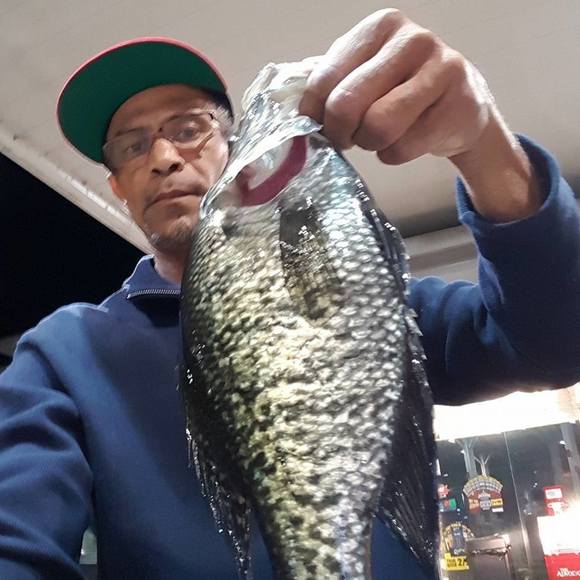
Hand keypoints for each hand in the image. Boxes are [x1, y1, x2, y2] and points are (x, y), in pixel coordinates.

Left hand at [299, 9, 495, 162]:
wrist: (461, 107)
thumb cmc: (402, 90)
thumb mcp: (364, 73)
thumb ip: (328, 81)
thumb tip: (286, 103)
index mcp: (379, 27)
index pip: (323, 78)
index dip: (314, 114)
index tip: (320, 125)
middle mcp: (411, 40)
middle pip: (346, 104)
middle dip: (340, 132)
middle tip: (347, 138)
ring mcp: (440, 70)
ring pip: (377, 127)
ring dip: (368, 143)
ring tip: (376, 137)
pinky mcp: (457, 106)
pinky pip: (401, 148)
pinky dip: (393, 155)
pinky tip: (405, 141)